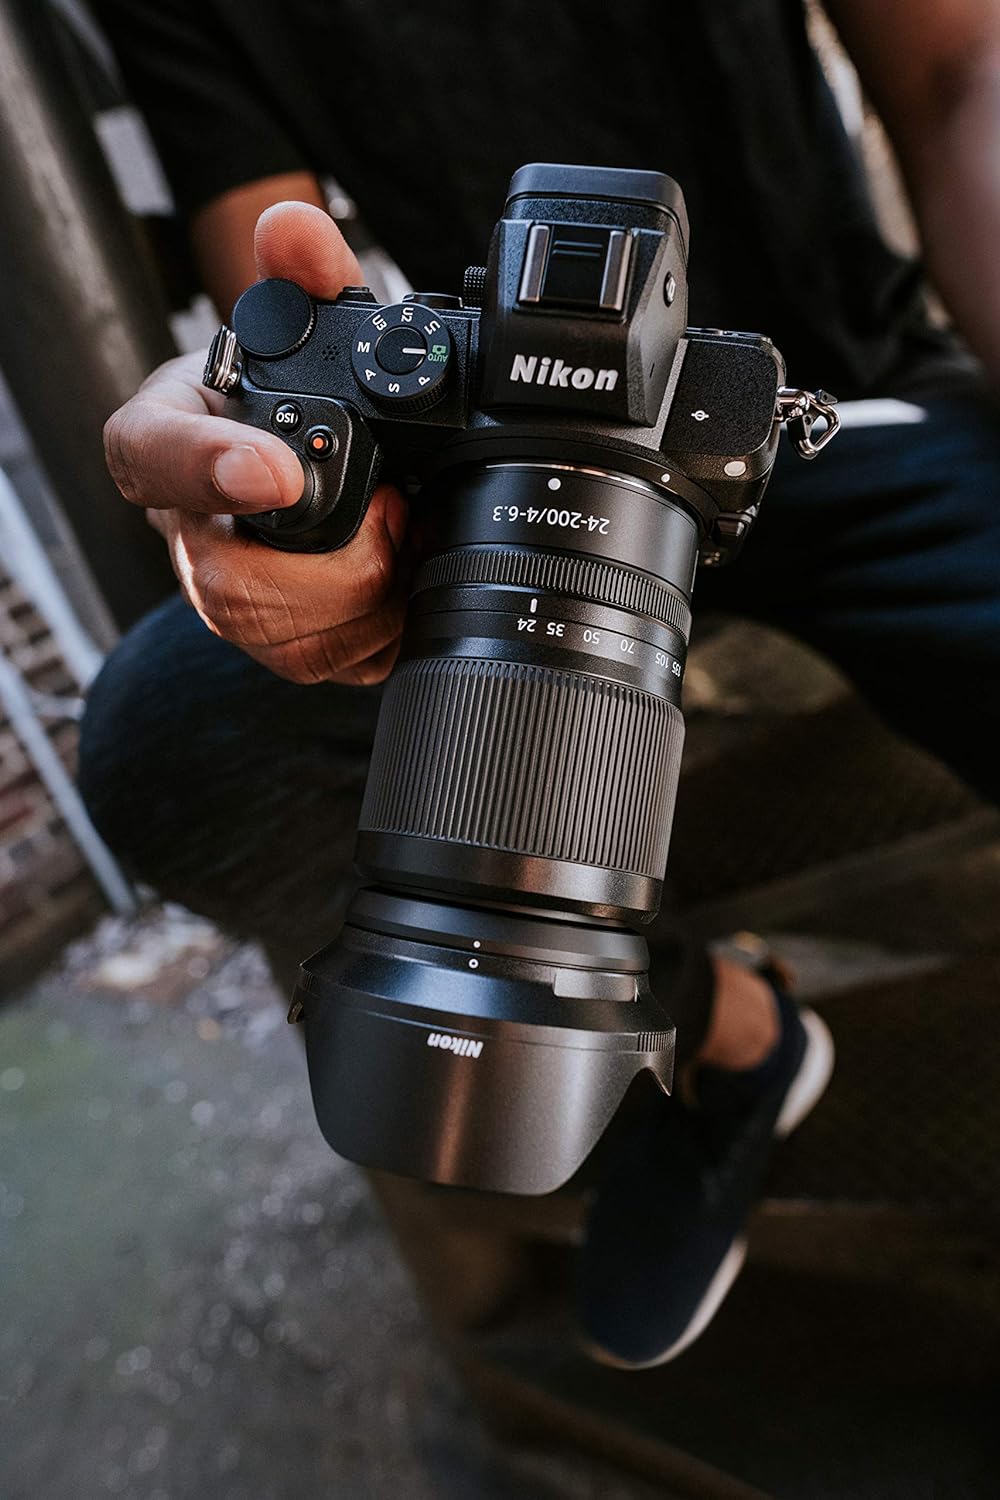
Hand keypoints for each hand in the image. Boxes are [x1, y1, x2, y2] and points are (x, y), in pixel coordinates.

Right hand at [103, 203, 406, 683]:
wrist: (285, 479)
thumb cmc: (273, 414)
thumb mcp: (289, 336)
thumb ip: (302, 281)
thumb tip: (294, 228)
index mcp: (168, 447)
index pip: (152, 458)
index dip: (208, 467)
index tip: (276, 471)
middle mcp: (193, 537)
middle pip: (232, 587)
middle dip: (337, 563)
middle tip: (398, 514)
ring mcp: (236, 606)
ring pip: (289, 642)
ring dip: (371, 599)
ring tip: (409, 541)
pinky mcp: (290, 648)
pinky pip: (334, 670)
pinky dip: (388, 633)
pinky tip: (409, 586)